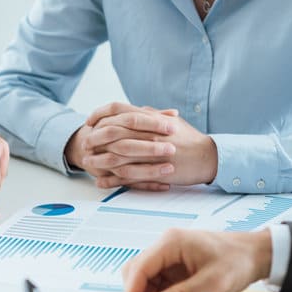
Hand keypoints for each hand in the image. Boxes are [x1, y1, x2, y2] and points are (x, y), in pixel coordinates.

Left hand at [83, 103, 218, 189]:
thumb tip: (137, 110)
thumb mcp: (170, 121)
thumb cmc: (189, 139)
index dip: (100, 114)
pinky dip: (111, 180)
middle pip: (112, 133)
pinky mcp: (151, 171)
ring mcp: (149, 153)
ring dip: (98, 160)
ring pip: (116, 156)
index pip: (117, 109)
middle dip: (94, 139)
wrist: (207, 157)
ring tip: (87, 164)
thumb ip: (152, 114)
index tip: (90, 121)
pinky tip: (101, 182)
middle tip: (84, 144)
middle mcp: (147, 133)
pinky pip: (126, 176)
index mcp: (149, 119)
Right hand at [122, 228, 272, 291]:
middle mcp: (165, 246)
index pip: (139, 269)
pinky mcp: (173, 265)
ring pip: (143, 278)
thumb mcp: (213, 282)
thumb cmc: (238, 260)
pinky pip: (156, 281)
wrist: (256, 254)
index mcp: (170, 243)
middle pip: (135, 272)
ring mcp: (168, 255)